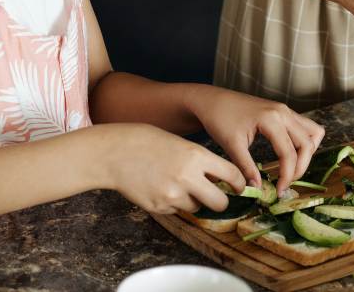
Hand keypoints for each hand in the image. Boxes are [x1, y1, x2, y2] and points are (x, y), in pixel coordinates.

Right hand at [99, 123, 244, 213]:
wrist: (114, 153)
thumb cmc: (148, 143)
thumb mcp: (181, 144)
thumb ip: (202, 162)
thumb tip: (221, 181)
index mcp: (196, 156)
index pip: (232, 175)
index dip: (239, 184)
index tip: (239, 187)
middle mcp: (187, 177)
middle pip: (220, 202)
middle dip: (221, 201)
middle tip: (216, 196)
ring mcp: (173, 195)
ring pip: (197, 208)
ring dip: (194, 201)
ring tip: (176, 183)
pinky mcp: (160, 207)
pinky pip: (177, 211)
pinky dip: (174, 203)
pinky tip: (161, 187)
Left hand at [184, 85, 324, 192]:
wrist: (212, 100)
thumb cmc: (219, 119)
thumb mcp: (231, 145)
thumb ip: (247, 167)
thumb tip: (258, 188)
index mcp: (271, 119)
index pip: (289, 153)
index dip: (287, 175)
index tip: (279, 191)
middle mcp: (283, 112)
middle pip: (307, 143)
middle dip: (301, 167)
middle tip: (286, 183)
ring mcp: (285, 110)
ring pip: (313, 132)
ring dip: (307, 152)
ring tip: (292, 168)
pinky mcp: (283, 112)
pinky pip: (305, 127)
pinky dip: (304, 142)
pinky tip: (290, 154)